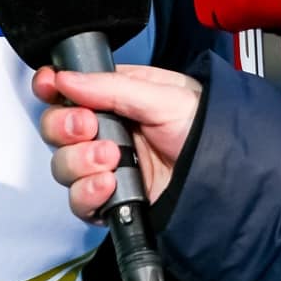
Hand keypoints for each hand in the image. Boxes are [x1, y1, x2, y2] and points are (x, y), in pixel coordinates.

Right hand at [33, 64, 203, 220]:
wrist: (230, 179)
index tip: (49, 87)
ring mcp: (107, 167)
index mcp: (116, 97)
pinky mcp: (113, 201)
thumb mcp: (164, 97)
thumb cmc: (208, 129)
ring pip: (63, 166)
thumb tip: (66, 79)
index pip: (69, 90)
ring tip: (110, 158)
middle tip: (87, 126)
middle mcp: (107, 131)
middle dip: (65, 126)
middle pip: (56, 129)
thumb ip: (112, 87)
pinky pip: (79, 201)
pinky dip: (87, 193)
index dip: (51, 88)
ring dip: (79, 161)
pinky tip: (109, 185)